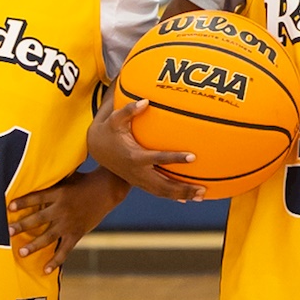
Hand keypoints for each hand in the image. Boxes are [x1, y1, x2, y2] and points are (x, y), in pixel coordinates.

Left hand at [8, 169, 119, 270]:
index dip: (23, 202)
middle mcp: (62, 209)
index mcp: (59, 193)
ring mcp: (69, 223)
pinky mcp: (77, 233)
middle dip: (22, 225)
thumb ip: (51, 180)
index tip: (9, 207)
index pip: (36, 197)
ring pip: (48, 236)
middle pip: (38, 218)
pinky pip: (64, 250)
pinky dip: (56, 261)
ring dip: (34, 245)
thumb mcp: (67, 176)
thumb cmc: (84, 181)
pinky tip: (45, 269)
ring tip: (22, 252)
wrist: (108, 189)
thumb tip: (34, 173)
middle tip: (8, 232)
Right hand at [87, 97, 203, 202]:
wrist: (97, 148)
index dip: (175, 158)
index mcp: (135, 156)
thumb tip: (146, 101)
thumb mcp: (114, 119)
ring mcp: (139, 180)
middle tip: (202, 189)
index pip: (158, 158)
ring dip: (182, 195)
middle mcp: (138, 172)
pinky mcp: (140, 183)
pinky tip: (189, 198)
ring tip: (202, 196)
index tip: (193, 157)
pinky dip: (174, 196)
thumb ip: (129, 110)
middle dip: (183, 188)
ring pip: (162, 192)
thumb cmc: (109, 131)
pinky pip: (159, 192)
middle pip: (163, 185)